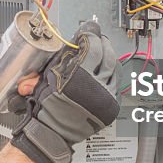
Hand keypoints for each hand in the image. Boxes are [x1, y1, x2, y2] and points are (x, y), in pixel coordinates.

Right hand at [10, 21, 120, 162]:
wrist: (52, 132)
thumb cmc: (47, 107)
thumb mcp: (46, 76)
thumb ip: (60, 57)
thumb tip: (73, 41)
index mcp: (77, 76)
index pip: (93, 46)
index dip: (91, 34)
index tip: (88, 30)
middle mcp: (94, 86)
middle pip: (108, 55)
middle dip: (103, 43)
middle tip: (97, 38)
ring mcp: (105, 97)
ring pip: (115, 69)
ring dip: (109, 58)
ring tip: (102, 54)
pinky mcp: (111, 107)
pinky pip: (116, 85)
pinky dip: (111, 76)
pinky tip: (105, 72)